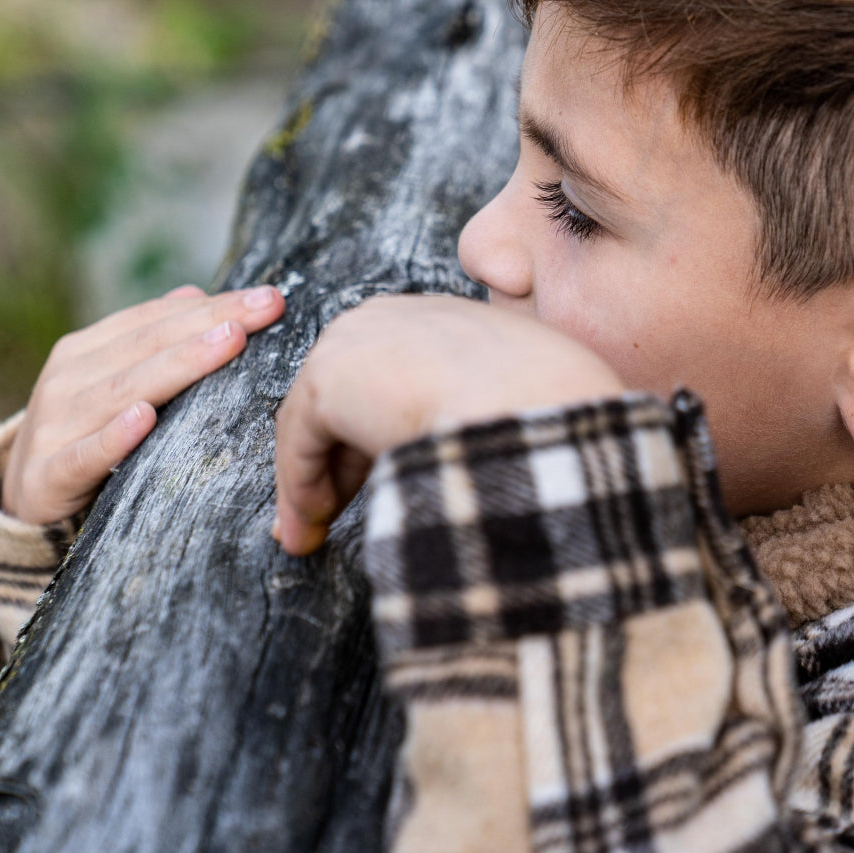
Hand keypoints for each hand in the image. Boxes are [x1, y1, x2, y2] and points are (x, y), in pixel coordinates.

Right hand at [2, 285, 285, 525]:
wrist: (27, 495)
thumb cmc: (87, 431)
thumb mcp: (116, 380)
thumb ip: (151, 339)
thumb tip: (194, 295)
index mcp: (88, 350)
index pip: (157, 320)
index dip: (214, 306)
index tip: (269, 299)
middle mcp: (68, 379)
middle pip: (148, 346)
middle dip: (210, 325)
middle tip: (262, 311)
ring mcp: (56, 425)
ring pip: (123, 391)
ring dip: (178, 366)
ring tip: (227, 344)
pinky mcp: (49, 475)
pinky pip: (85, 454)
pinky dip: (114, 436)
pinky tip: (144, 418)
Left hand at [272, 295, 624, 555]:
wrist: (535, 400)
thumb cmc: (551, 404)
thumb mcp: (523, 391)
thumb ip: (486, 404)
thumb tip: (484, 446)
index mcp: (441, 318)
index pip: (395, 374)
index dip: (382, 429)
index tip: (386, 472)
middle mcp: (392, 317)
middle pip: (346, 394)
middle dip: (338, 458)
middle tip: (335, 508)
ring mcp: (356, 342)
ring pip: (318, 422)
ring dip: (312, 482)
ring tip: (310, 535)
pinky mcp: (329, 380)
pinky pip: (302, 444)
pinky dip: (302, 489)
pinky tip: (313, 527)